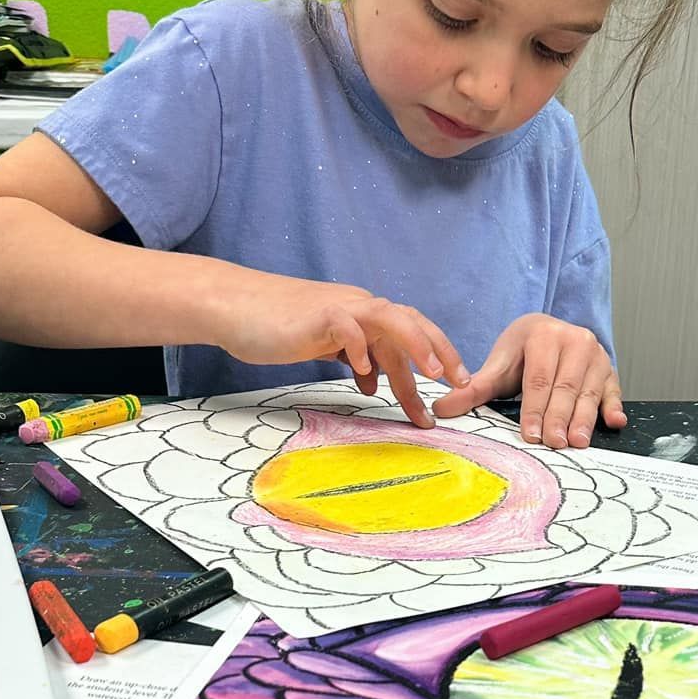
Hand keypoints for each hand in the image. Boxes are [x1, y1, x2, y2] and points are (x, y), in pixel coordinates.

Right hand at [204, 268, 467, 426]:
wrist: (235, 308)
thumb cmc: (276, 329)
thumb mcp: (324, 348)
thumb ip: (352, 360)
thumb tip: (372, 382)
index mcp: (364, 318)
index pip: (408, 336)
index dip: (434, 359)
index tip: (452, 390)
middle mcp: (359, 308)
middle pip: (411, 322)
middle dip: (440, 351)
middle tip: (461, 384)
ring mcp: (340, 309)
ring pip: (390, 318)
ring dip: (414, 345)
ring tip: (431, 375)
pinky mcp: (317, 315)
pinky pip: (347, 327)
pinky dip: (360, 349)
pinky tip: (363, 378)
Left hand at [432, 314, 625, 447]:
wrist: (551, 332)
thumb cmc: (523, 353)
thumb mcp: (499, 366)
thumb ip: (473, 389)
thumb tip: (440, 410)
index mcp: (544, 335)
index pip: (538, 378)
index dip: (534, 408)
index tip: (531, 435)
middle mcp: (575, 340)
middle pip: (566, 386)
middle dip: (559, 418)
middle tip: (554, 444)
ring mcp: (596, 356)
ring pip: (589, 392)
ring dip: (584, 419)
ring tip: (577, 443)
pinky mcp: (609, 371)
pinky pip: (613, 391)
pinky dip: (613, 407)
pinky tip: (614, 422)